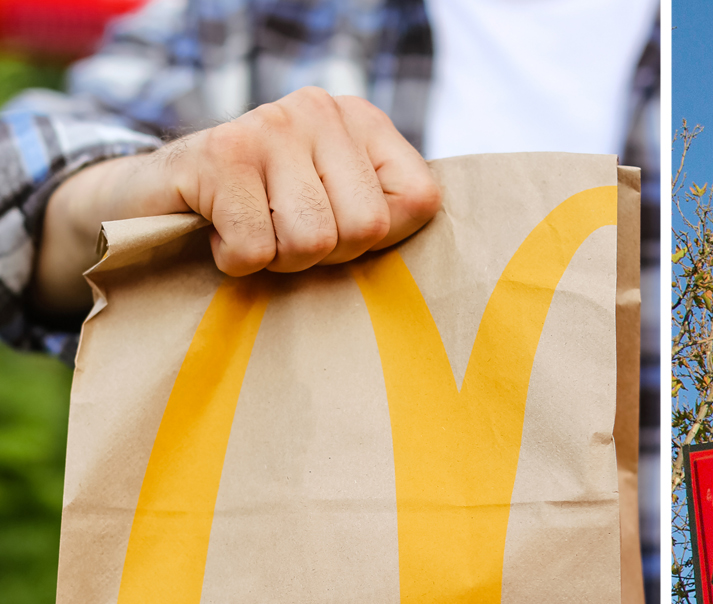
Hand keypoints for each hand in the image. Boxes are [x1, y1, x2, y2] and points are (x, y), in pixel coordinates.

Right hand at [33, 86, 440, 314]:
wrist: (154, 196)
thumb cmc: (263, 214)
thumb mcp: (337, 207)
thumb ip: (386, 217)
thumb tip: (445, 270)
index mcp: (363, 121)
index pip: (419, 200)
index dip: (380, 240)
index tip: (338, 231)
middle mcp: (320, 110)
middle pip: (366, 226)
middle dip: (325, 255)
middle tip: (284, 235)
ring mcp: (267, 126)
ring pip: (312, 240)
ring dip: (277, 259)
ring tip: (254, 232)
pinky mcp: (218, 155)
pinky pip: (255, 247)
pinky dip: (234, 260)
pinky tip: (218, 231)